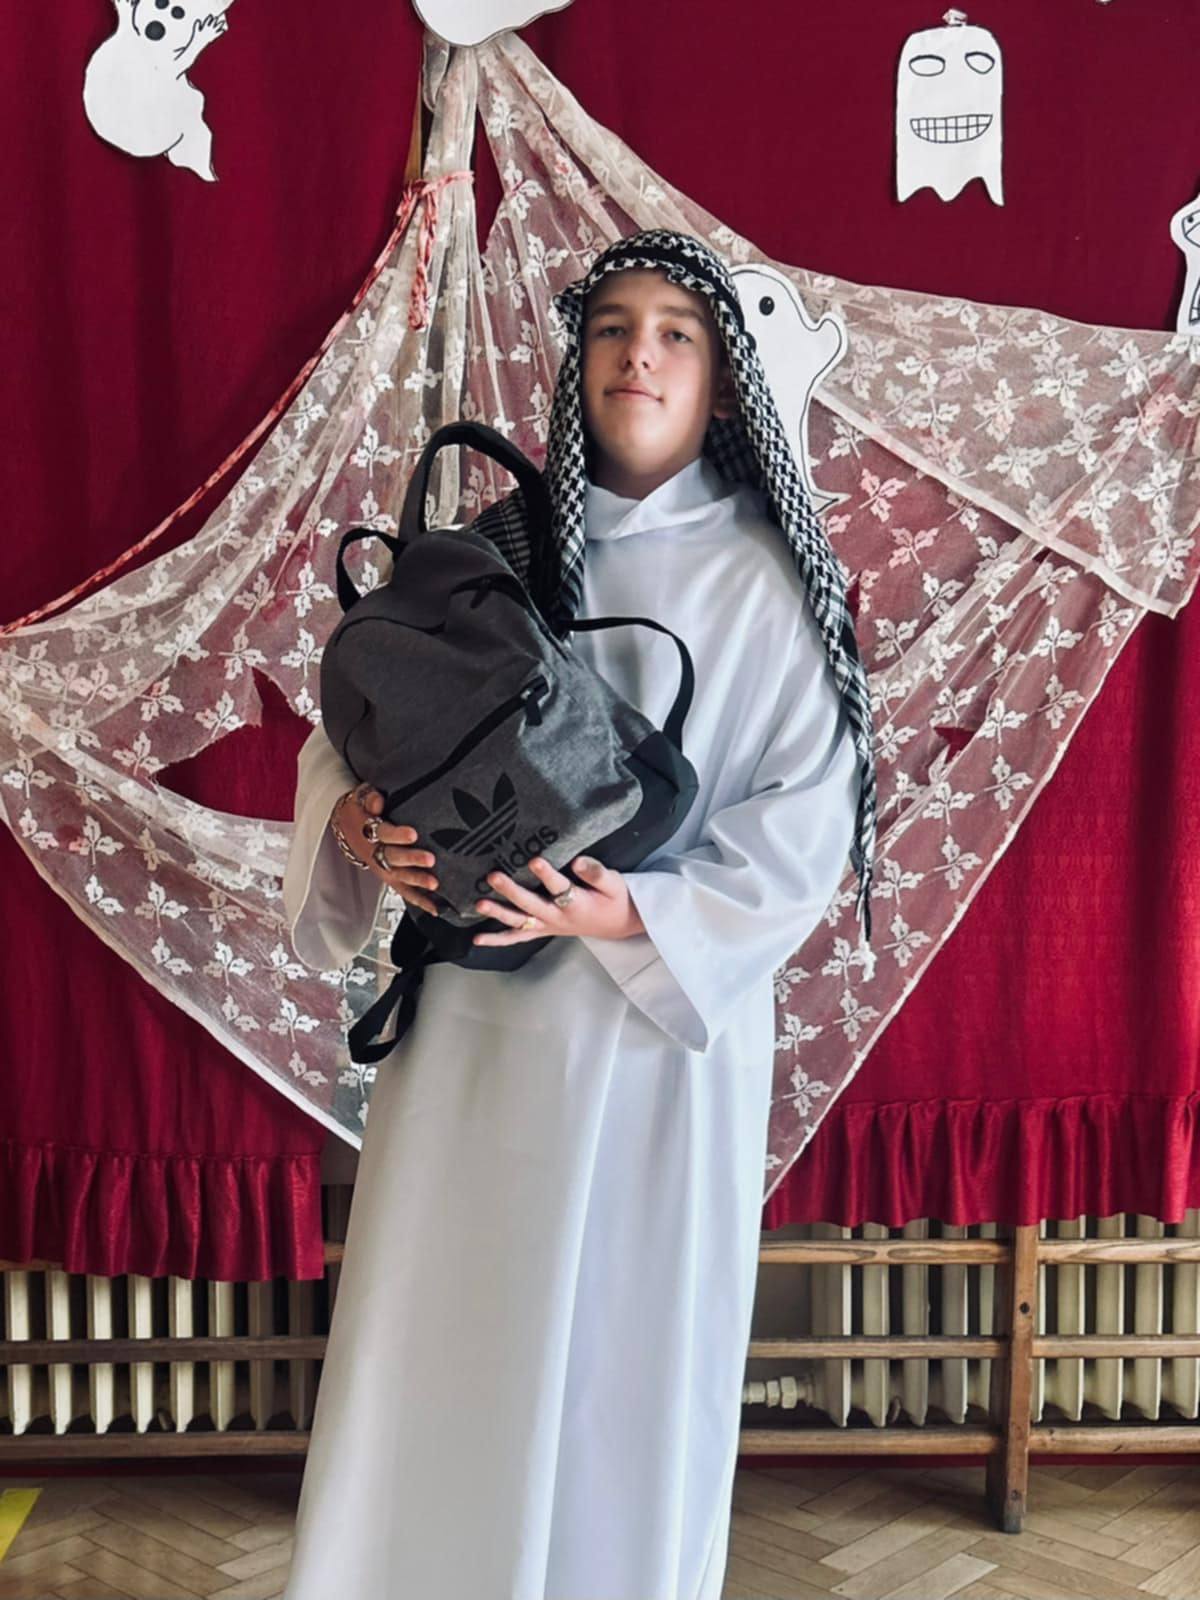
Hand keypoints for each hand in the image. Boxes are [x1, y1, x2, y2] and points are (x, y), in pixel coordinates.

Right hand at [331, 787, 439, 915]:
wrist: (347, 827)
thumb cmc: (359, 811)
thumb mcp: (360, 798)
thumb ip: (369, 798)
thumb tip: (378, 802)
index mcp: (368, 831)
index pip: (383, 833)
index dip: (398, 835)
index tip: (413, 834)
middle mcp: (375, 852)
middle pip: (393, 858)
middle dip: (412, 860)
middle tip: (431, 860)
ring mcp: (383, 868)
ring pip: (400, 877)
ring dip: (417, 882)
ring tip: (435, 885)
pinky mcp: (390, 878)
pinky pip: (404, 891)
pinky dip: (419, 901)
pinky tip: (436, 907)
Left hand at [473, 855, 644, 946]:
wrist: (617, 923)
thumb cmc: (615, 899)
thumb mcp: (615, 883)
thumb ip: (597, 873)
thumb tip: (578, 861)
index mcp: (578, 903)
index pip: (560, 888)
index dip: (547, 875)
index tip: (535, 860)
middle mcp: (558, 918)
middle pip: (531, 905)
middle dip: (511, 891)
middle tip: (493, 876)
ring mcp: (548, 926)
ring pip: (519, 922)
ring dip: (498, 914)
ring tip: (479, 903)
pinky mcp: (542, 930)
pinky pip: (517, 937)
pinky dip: (497, 940)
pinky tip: (477, 939)